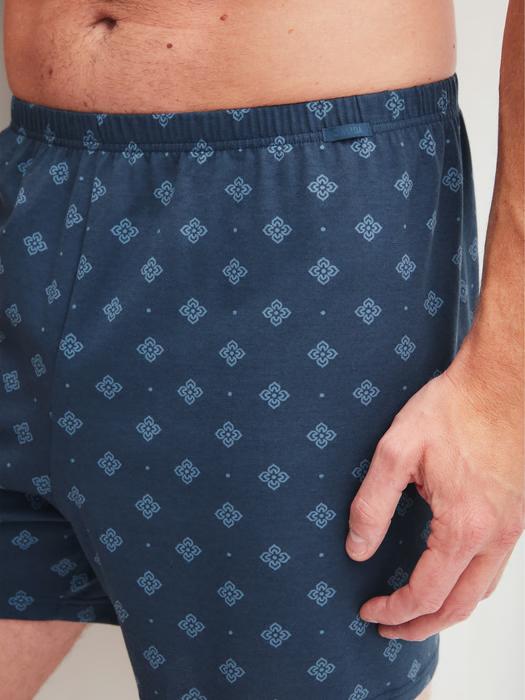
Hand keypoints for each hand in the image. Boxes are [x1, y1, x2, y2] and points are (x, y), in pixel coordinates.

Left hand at [345, 356, 523, 640]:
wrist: (500, 383)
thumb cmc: (451, 410)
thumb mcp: (397, 451)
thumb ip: (372, 504)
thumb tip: (357, 549)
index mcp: (463, 527)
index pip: (425, 593)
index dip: (394, 611)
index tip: (368, 610)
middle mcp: (494, 537)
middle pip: (459, 607)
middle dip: (421, 626)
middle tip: (389, 628)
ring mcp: (511, 528)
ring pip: (482, 593)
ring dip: (447, 611)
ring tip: (414, 613)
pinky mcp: (516, 515)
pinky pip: (493, 569)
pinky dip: (468, 588)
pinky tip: (447, 577)